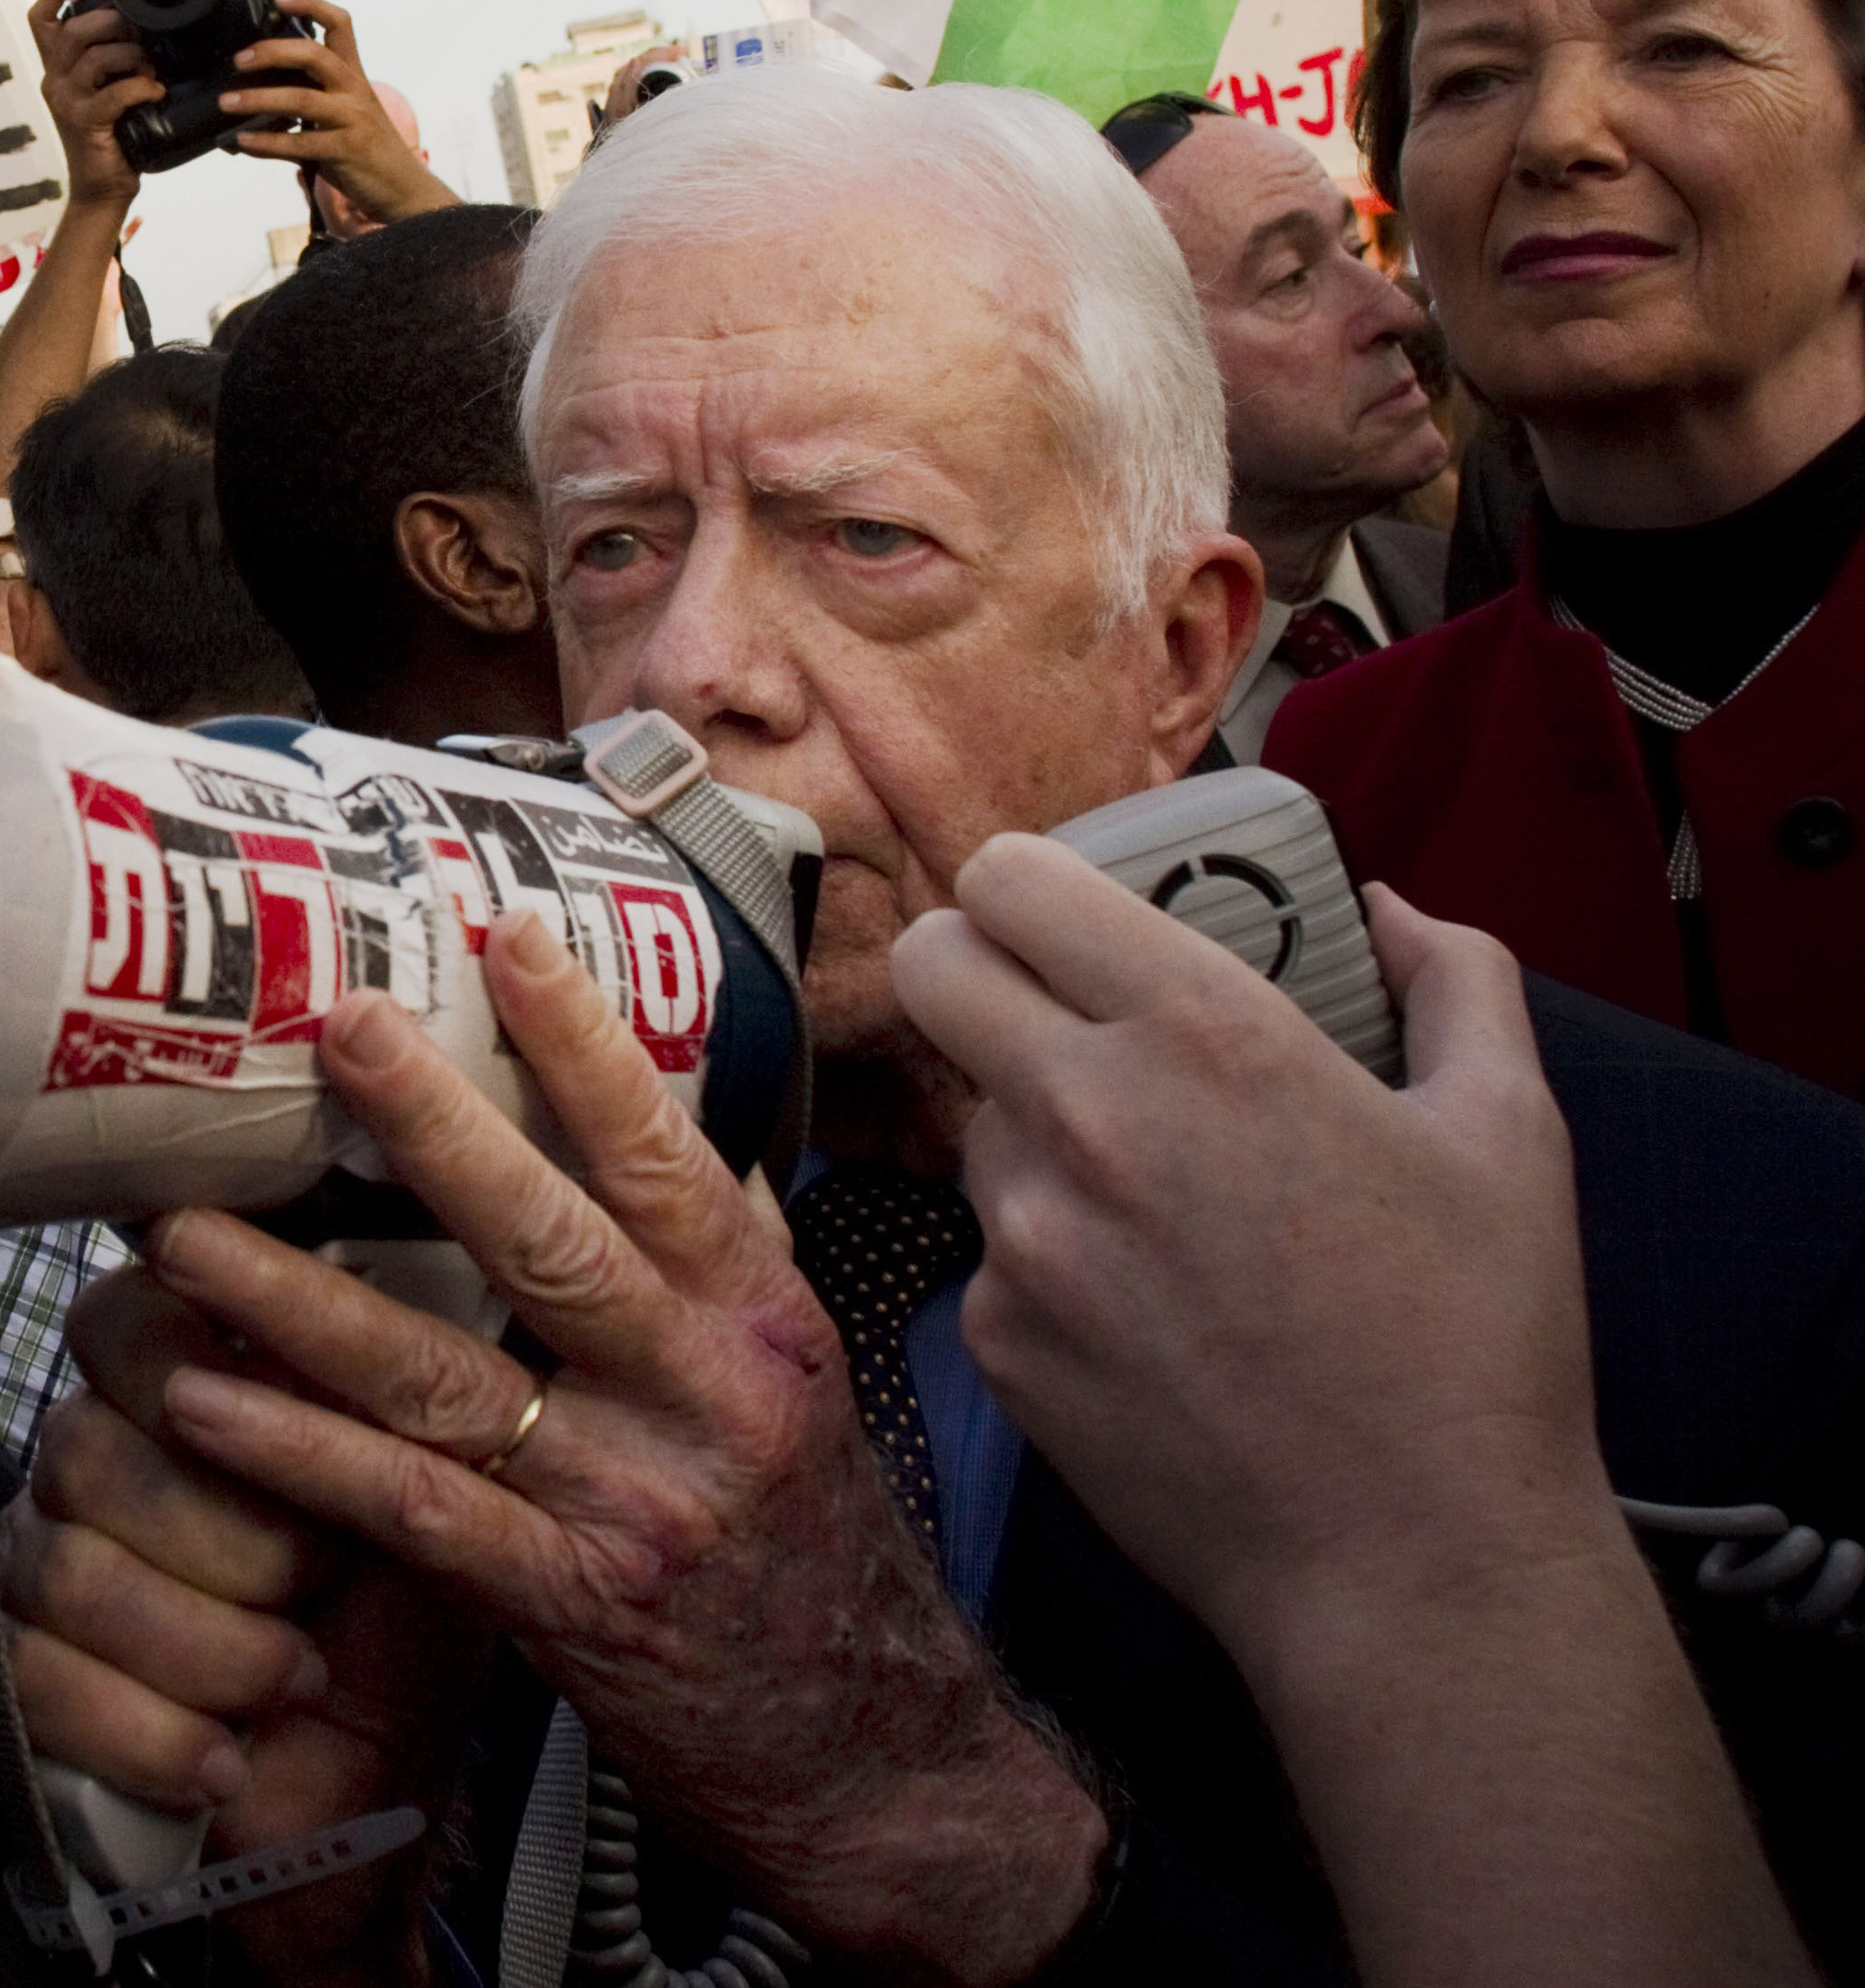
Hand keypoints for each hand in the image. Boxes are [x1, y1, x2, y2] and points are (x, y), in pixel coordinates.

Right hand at [2, 1268, 478, 1987]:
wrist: (381, 1791)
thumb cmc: (402, 1618)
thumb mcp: (429, 1486)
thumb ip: (389, 1381)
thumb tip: (393, 1273)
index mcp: (183, 1379)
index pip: (118, 1315)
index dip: (183, 1359)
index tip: (264, 1405)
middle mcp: (96, 1457)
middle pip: (87, 1446)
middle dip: (231, 1533)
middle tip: (317, 1578)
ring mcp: (46, 1567)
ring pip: (70, 1572)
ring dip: (208, 1645)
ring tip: (293, 1677)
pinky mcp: (31, 1680)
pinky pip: (41, 1685)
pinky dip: (153, 1732)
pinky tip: (224, 1753)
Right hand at [25, 0, 148, 214]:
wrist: (102, 187)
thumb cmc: (113, 133)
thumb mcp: (108, 87)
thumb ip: (113, 58)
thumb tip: (144, 24)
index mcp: (58, 67)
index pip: (42, 20)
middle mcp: (55, 80)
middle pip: (72, 31)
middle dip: (111, 22)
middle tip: (140, 31)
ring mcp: (66, 102)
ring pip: (93, 58)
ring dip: (131, 56)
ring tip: (152, 68)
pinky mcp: (84, 123)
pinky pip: (113, 94)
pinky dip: (140, 87)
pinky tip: (155, 92)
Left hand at [144, 915, 1105, 1983]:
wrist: (881, 1764)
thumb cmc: (819, 1558)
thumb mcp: (801, 1384)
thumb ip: (723, 1253)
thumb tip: (655, 1113)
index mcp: (761, 1320)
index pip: (668, 1155)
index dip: (585, 1042)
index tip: (505, 934)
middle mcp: (703, 1395)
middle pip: (550, 1236)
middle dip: (430, 1127)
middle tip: (330, 1029)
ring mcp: (629, 1501)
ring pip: (445, 1375)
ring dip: (296, 1297)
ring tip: (183, 1229)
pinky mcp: (564, 1604)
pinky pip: (410, 1511)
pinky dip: (299, 1454)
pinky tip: (204, 1402)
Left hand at [218, 0, 458, 227]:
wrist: (403, 188)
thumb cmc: (364, 149)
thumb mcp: (342, 113)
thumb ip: (308, 97)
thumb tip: (253, 96)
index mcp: (352, 75)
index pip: (339, 24)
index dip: (310, 5)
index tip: (278, 1)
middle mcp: (354, 90)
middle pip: (313, 54)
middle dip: (272, 52)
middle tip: (239, 59)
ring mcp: (352, 119)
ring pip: (301, 99)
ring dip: (258, 99)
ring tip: (227, 102)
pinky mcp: (347, 150)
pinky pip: (301, 144)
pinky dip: (267, 143)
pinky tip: (243, 142)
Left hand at [892, 839, 1603, 1675]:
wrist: (1413, 1559)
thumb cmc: (1475, 1341)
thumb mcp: (1509, 1128)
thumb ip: (1456, 980)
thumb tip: (1391, 910)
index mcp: (1201, 1034)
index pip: (1008, 880)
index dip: (1022, 885)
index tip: (1058, 914)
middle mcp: (1083, 1114)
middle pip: (931, 968)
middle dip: (978, 969)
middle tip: (1051, 1012)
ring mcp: (1021, 1231)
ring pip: (970, 1119)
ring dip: (1033, 1129)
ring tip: (1156, 1197)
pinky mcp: (993, 1336)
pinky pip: (991, 1251)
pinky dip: (1051, 1260)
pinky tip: (1151, 1311)